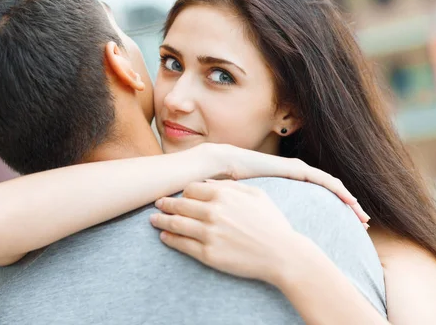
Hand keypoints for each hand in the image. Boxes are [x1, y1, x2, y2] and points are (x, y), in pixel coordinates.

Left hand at [150, 180, 301, 284]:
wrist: (282, 254)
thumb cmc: (271, 222)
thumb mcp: (256, 194)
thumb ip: (231, 185)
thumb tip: (208, 182)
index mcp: (223, 195)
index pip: (191, 189)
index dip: (183, 193)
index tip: (179, 196)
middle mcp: (213, 212)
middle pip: (179, 205)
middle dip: (165, 204)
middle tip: (157, 204)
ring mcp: (209, 234)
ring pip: (176, 224)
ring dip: (161, 221)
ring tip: (153, 220)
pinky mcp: (208, 254)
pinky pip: (182, 244)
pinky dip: (169, 239)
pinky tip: (164, 236)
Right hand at [205, 143, 369, 224]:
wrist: (219, 169)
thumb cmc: (227, 192)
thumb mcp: (246, 210)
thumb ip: (255, 221)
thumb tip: (256, 242)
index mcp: (283, 189)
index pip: (313, 203)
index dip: (329, 215)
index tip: (343, 234)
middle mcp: (292, 179)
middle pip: (326, 195)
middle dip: (345, 209)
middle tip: (363, 226)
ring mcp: (295, 171)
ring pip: (329, 187)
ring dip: (347, 201)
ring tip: (362, 217)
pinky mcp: (294, 168)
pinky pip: (323, 179)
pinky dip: (338, 189)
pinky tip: (350, 200)